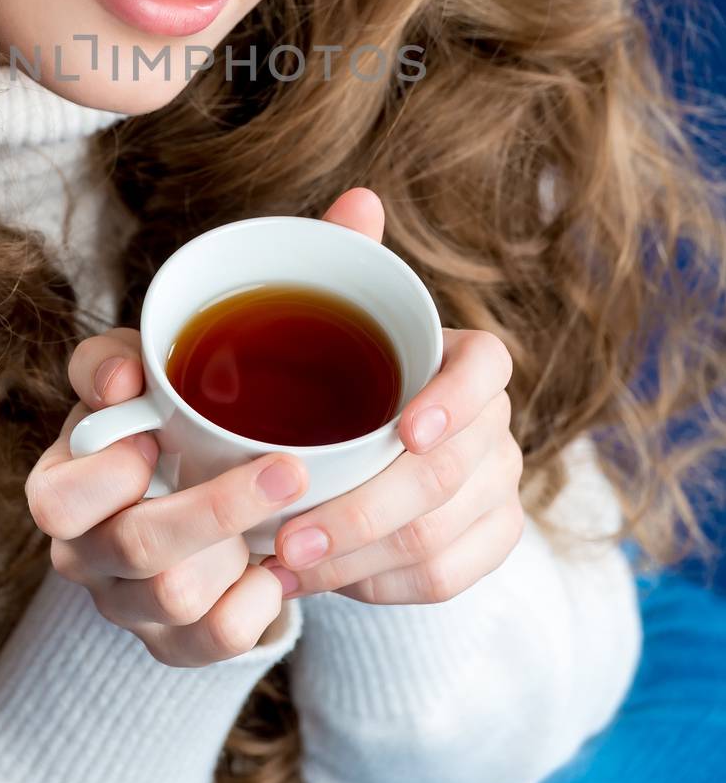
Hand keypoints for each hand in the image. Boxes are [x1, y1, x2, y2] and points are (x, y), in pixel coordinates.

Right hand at [24, 327, 309, 666]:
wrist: (188, 475)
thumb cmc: (149, 415)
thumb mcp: (126, 375)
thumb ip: (108, 363)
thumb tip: (120, 382)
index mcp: (58, 492)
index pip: (59, 504)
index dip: (110, 474)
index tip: (157, 439)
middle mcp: (82, 557)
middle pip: (136, 550)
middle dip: (218, 508)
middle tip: (287, 472)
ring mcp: (125, 607)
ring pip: (180, 599)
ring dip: (237, 551)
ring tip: (268, 514)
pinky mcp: (171, 644)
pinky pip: (218, 641)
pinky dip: (259, 601)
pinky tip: (273, 562)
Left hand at [259, 188, 524, 605]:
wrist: (363, 440)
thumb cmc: (344, 364)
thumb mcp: (336, 310)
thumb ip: (345, 255)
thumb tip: (360, 197)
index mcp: (470, 361)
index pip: (488, 371)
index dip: (454, 401)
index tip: (402, 430)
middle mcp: (496, 426)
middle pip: (447, 475)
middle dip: (364, 512)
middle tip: (287, 534)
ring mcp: (498, 489)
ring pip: (439, 536)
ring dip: (358, 558)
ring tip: (284, 563)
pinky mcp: (487, 543)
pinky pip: (443, 578)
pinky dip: (379, 585)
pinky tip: (322, 581)